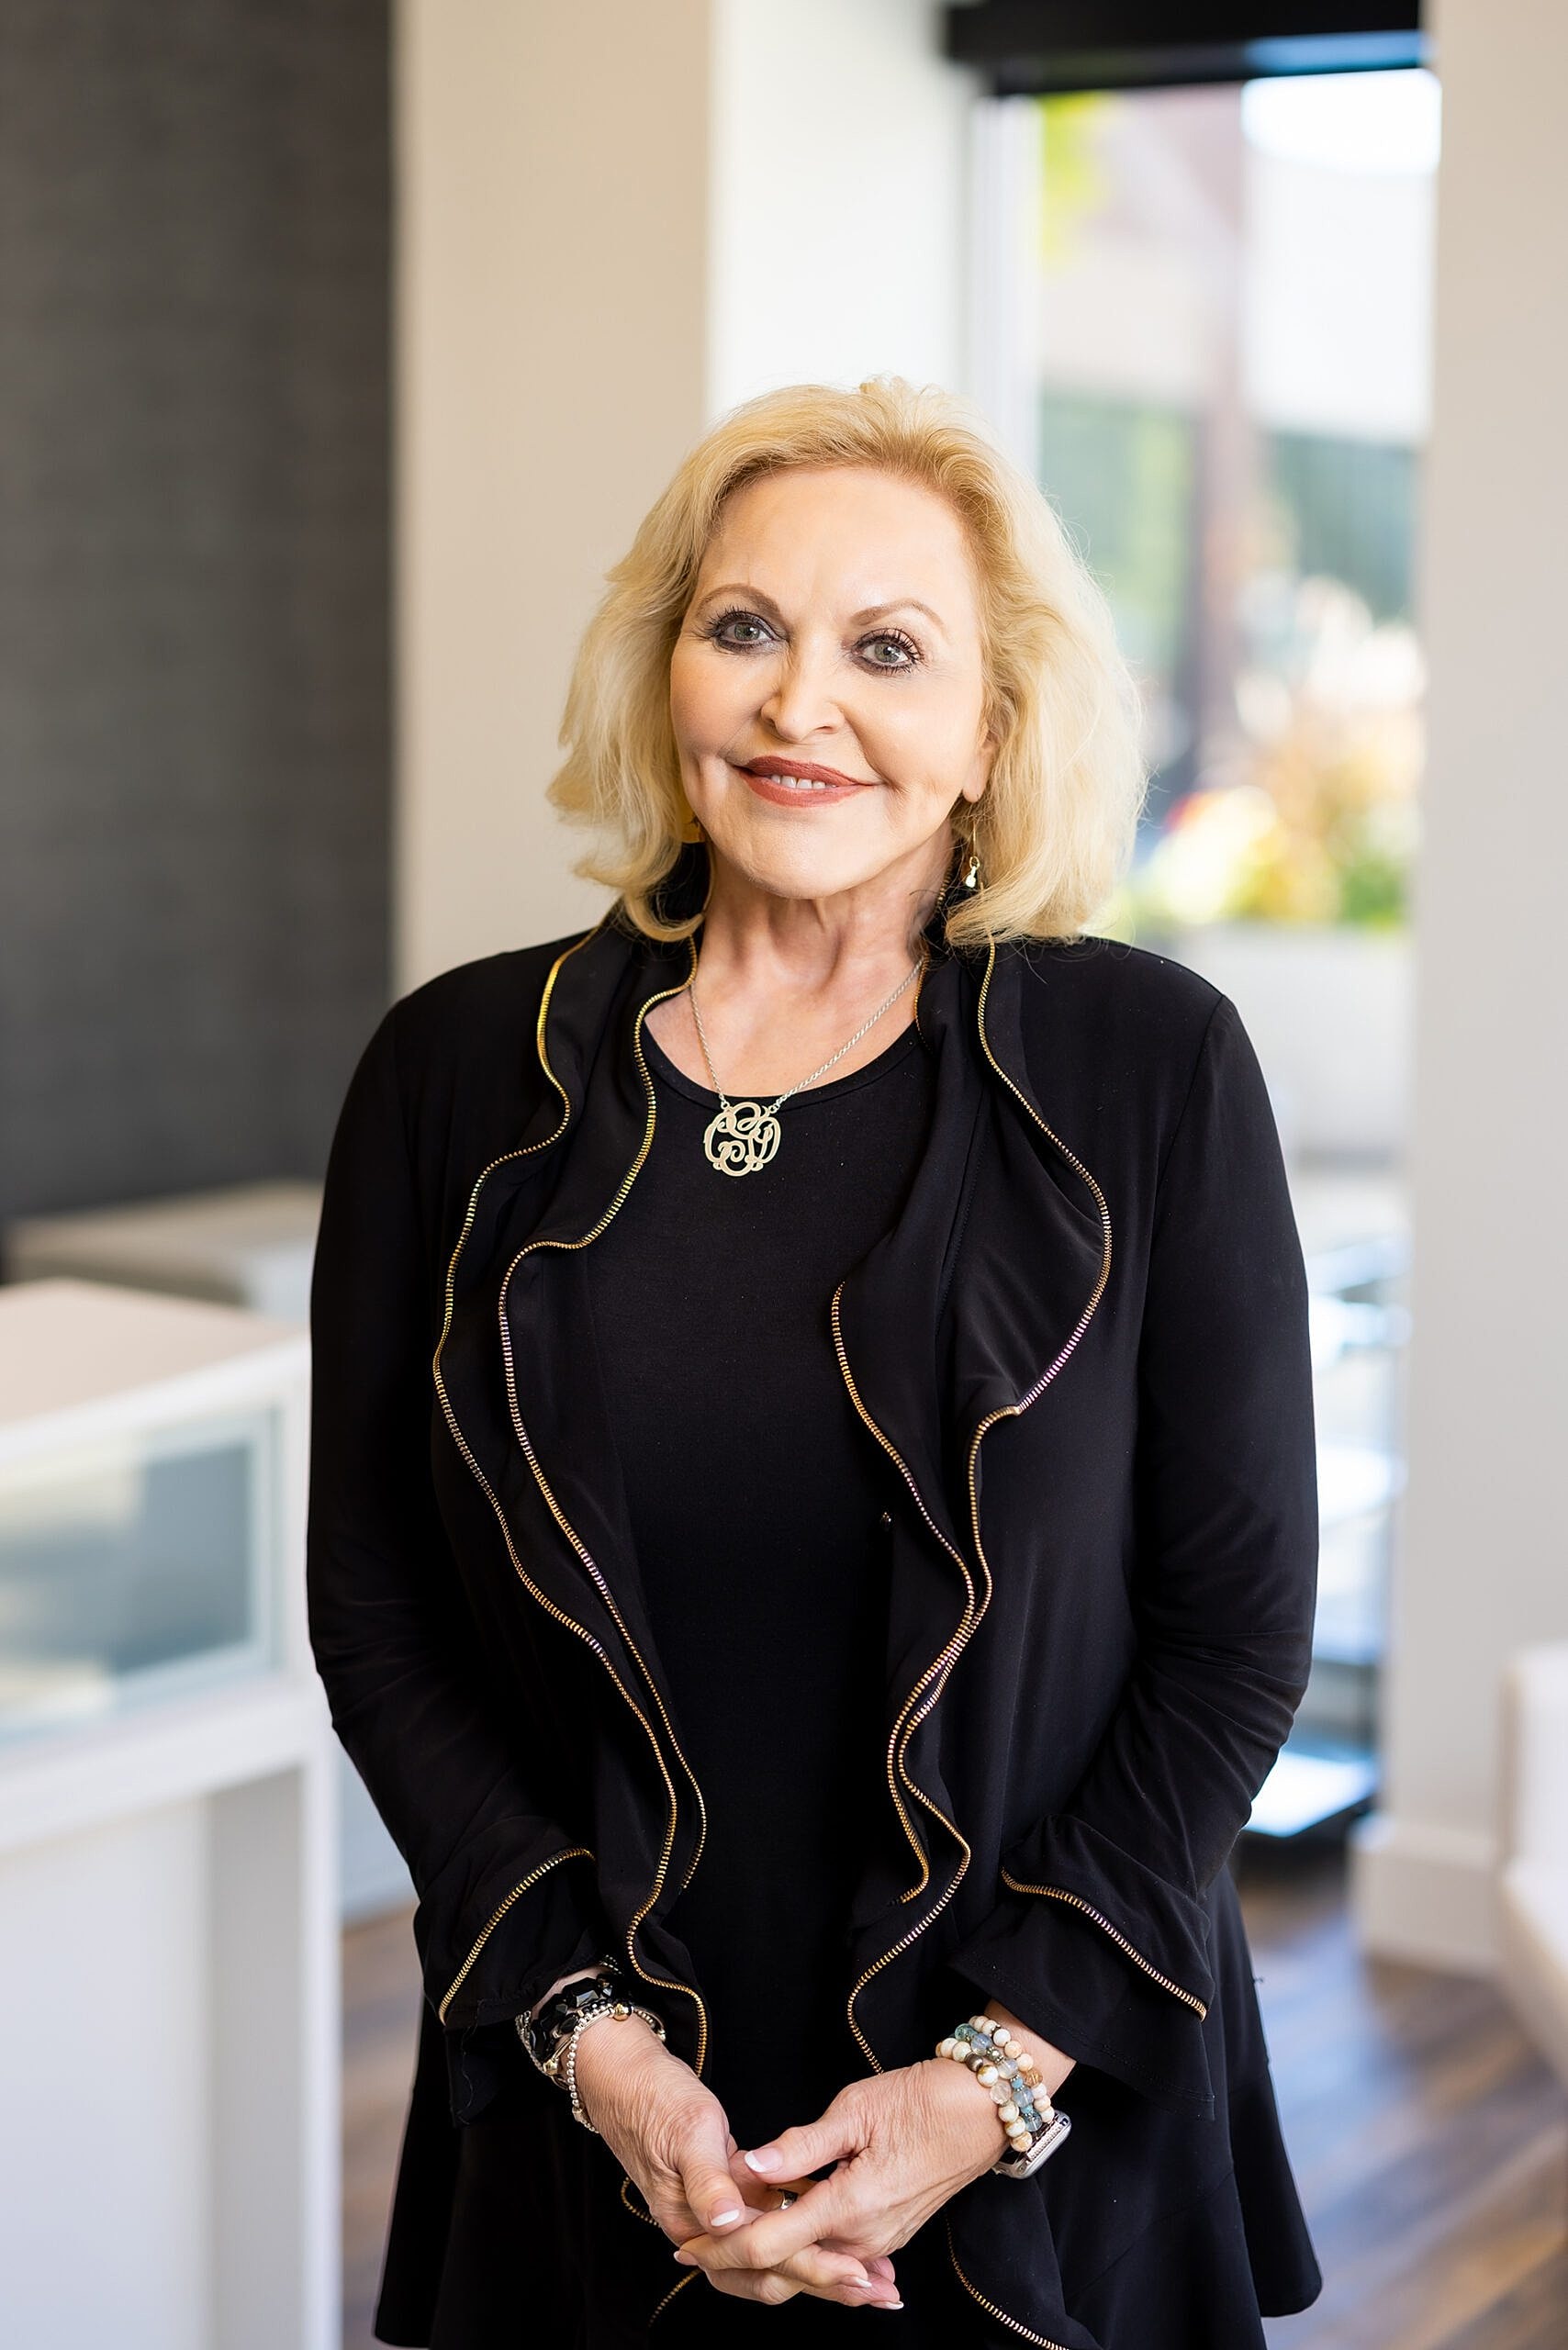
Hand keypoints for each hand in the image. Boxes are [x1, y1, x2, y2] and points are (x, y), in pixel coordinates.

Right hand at [571, 2017, 898, 2308]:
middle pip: (772, 2274)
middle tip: (879, 2290)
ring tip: (872, 2278)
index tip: (854, 2273)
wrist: (625, 2078)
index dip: (810, 2267)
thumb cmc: (655, 2099)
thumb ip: (709, 2180)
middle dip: (826, 2283)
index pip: (761, 2260)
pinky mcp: (731, 2197)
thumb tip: (728, 2221)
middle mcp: (708, 2231)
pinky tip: (841, 2236)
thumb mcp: (687, 2132)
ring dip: (822, 2268)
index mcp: (693, 2224)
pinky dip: (807, 2237)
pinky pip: (773, 2229)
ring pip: (776, 2259)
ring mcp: (720, 2216)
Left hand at [676, 2020, 1076, 2303]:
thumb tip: (749, 2168)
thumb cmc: (922, 2099)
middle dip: (736, 2259)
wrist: (984, 2109)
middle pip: (787, 2264)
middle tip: (692, 2250)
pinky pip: (836, 2252)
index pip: (771, 2244)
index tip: (686, 2246)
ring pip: (811, 2260)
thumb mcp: (854, 2109)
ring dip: (769, 2252)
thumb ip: (799, 2147)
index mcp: (850, 2207)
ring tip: (723, 2241)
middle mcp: (865, 2236)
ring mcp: (882, 2239)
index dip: (723, 2249)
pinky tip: (778, 2233)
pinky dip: (802, 2247)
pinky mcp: (891, 2232)